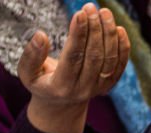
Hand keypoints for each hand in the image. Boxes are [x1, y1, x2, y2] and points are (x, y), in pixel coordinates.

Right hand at [17, 3, 129, 132]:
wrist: (61, 104)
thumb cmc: (41, 82)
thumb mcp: (27, 73)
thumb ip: (31, 56)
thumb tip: (40, 36)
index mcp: (61, 87)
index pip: (73, 58)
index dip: (78, 36)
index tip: (80, 14)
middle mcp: (82, 90)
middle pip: (94, 57)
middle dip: (95, 30)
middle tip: (91, 8)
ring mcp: (98, 88)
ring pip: (109, 60)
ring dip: (109, 35)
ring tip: (105, 12)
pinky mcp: (108, 85)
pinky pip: (119, 66)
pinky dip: (123, 48)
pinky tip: (119, 29)